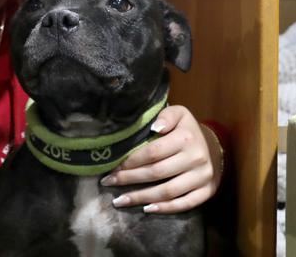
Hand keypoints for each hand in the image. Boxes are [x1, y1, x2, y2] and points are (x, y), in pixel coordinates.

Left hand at [99, 105, 222, 213]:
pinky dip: (165, 209)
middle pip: (156, 172)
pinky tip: (147, 209)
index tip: (112, 167)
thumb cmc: (186, 129)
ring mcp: (202, 177)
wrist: (214, 145)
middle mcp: (196, 158)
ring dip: (141, 198)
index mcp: (186, 138)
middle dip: (129, 179)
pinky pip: (185, 204)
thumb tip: (155, 127)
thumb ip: (165, 116)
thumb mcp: (179, 114)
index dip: (131, 161)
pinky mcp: (207, 191)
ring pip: (168, 191)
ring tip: (120, 200)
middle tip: (108, 182)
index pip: (153, 152)